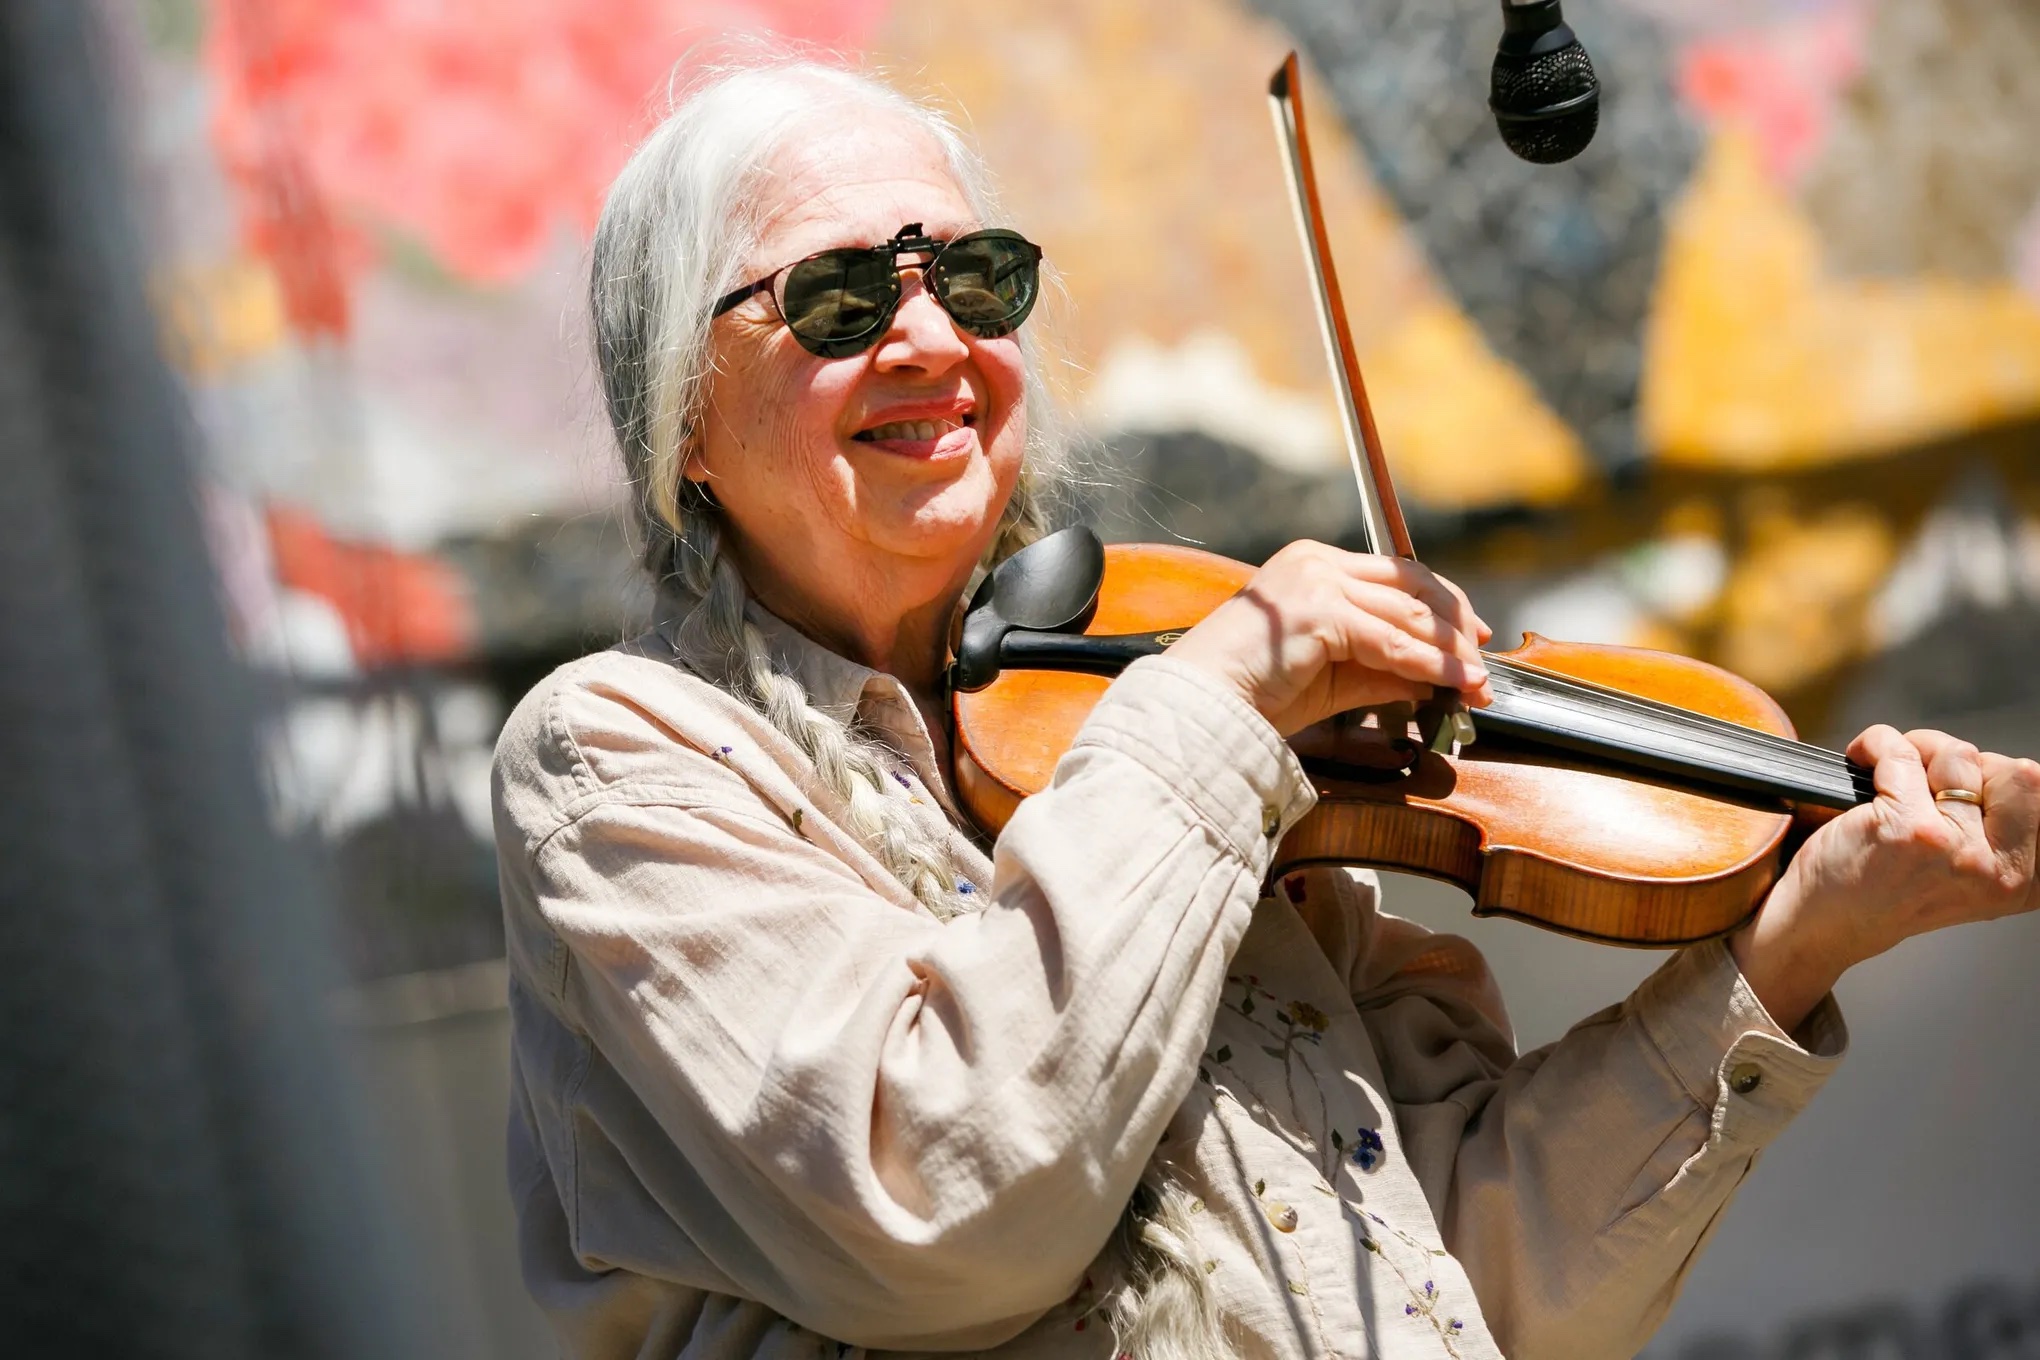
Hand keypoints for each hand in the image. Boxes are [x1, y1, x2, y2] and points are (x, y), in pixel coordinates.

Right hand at [1166, 540, 1493, 738]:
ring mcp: (1317, 581)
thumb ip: (1381, 668)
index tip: (1470, 637)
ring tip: (1478, 682)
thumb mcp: (1331, 676)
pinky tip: (1455, 683)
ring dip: (1450, 652)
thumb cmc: (1252, 693)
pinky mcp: (1319, 611)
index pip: (1394, 574)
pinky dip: (1431, 665)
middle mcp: (1316, 561)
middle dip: (1454, 624)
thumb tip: (1434, 677)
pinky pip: (1391, 642)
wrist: (1202, 705)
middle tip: (1483, 659)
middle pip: (1410, 583)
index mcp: (1312, 563)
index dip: (1439, 604)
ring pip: (1406, 615)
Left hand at [1732, 726, 2039, 1029]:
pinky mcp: (1906, 828)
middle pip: (2009, 769)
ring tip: (1890, 774)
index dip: (1998, 776)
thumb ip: (1998, 831)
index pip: (2039, 792)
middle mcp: (1998, 869)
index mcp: (2025, 880)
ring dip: (1919, 750)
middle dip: (1962, 760)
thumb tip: (2008, 767)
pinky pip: (1901, 752)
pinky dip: (1876, 743)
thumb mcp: (1970, 874)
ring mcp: (1954, 847)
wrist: (1823, 927)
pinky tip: (1861, 758)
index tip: (1964, 787)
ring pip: (1957, 756)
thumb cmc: (1886, 893)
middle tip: (1924, 777)